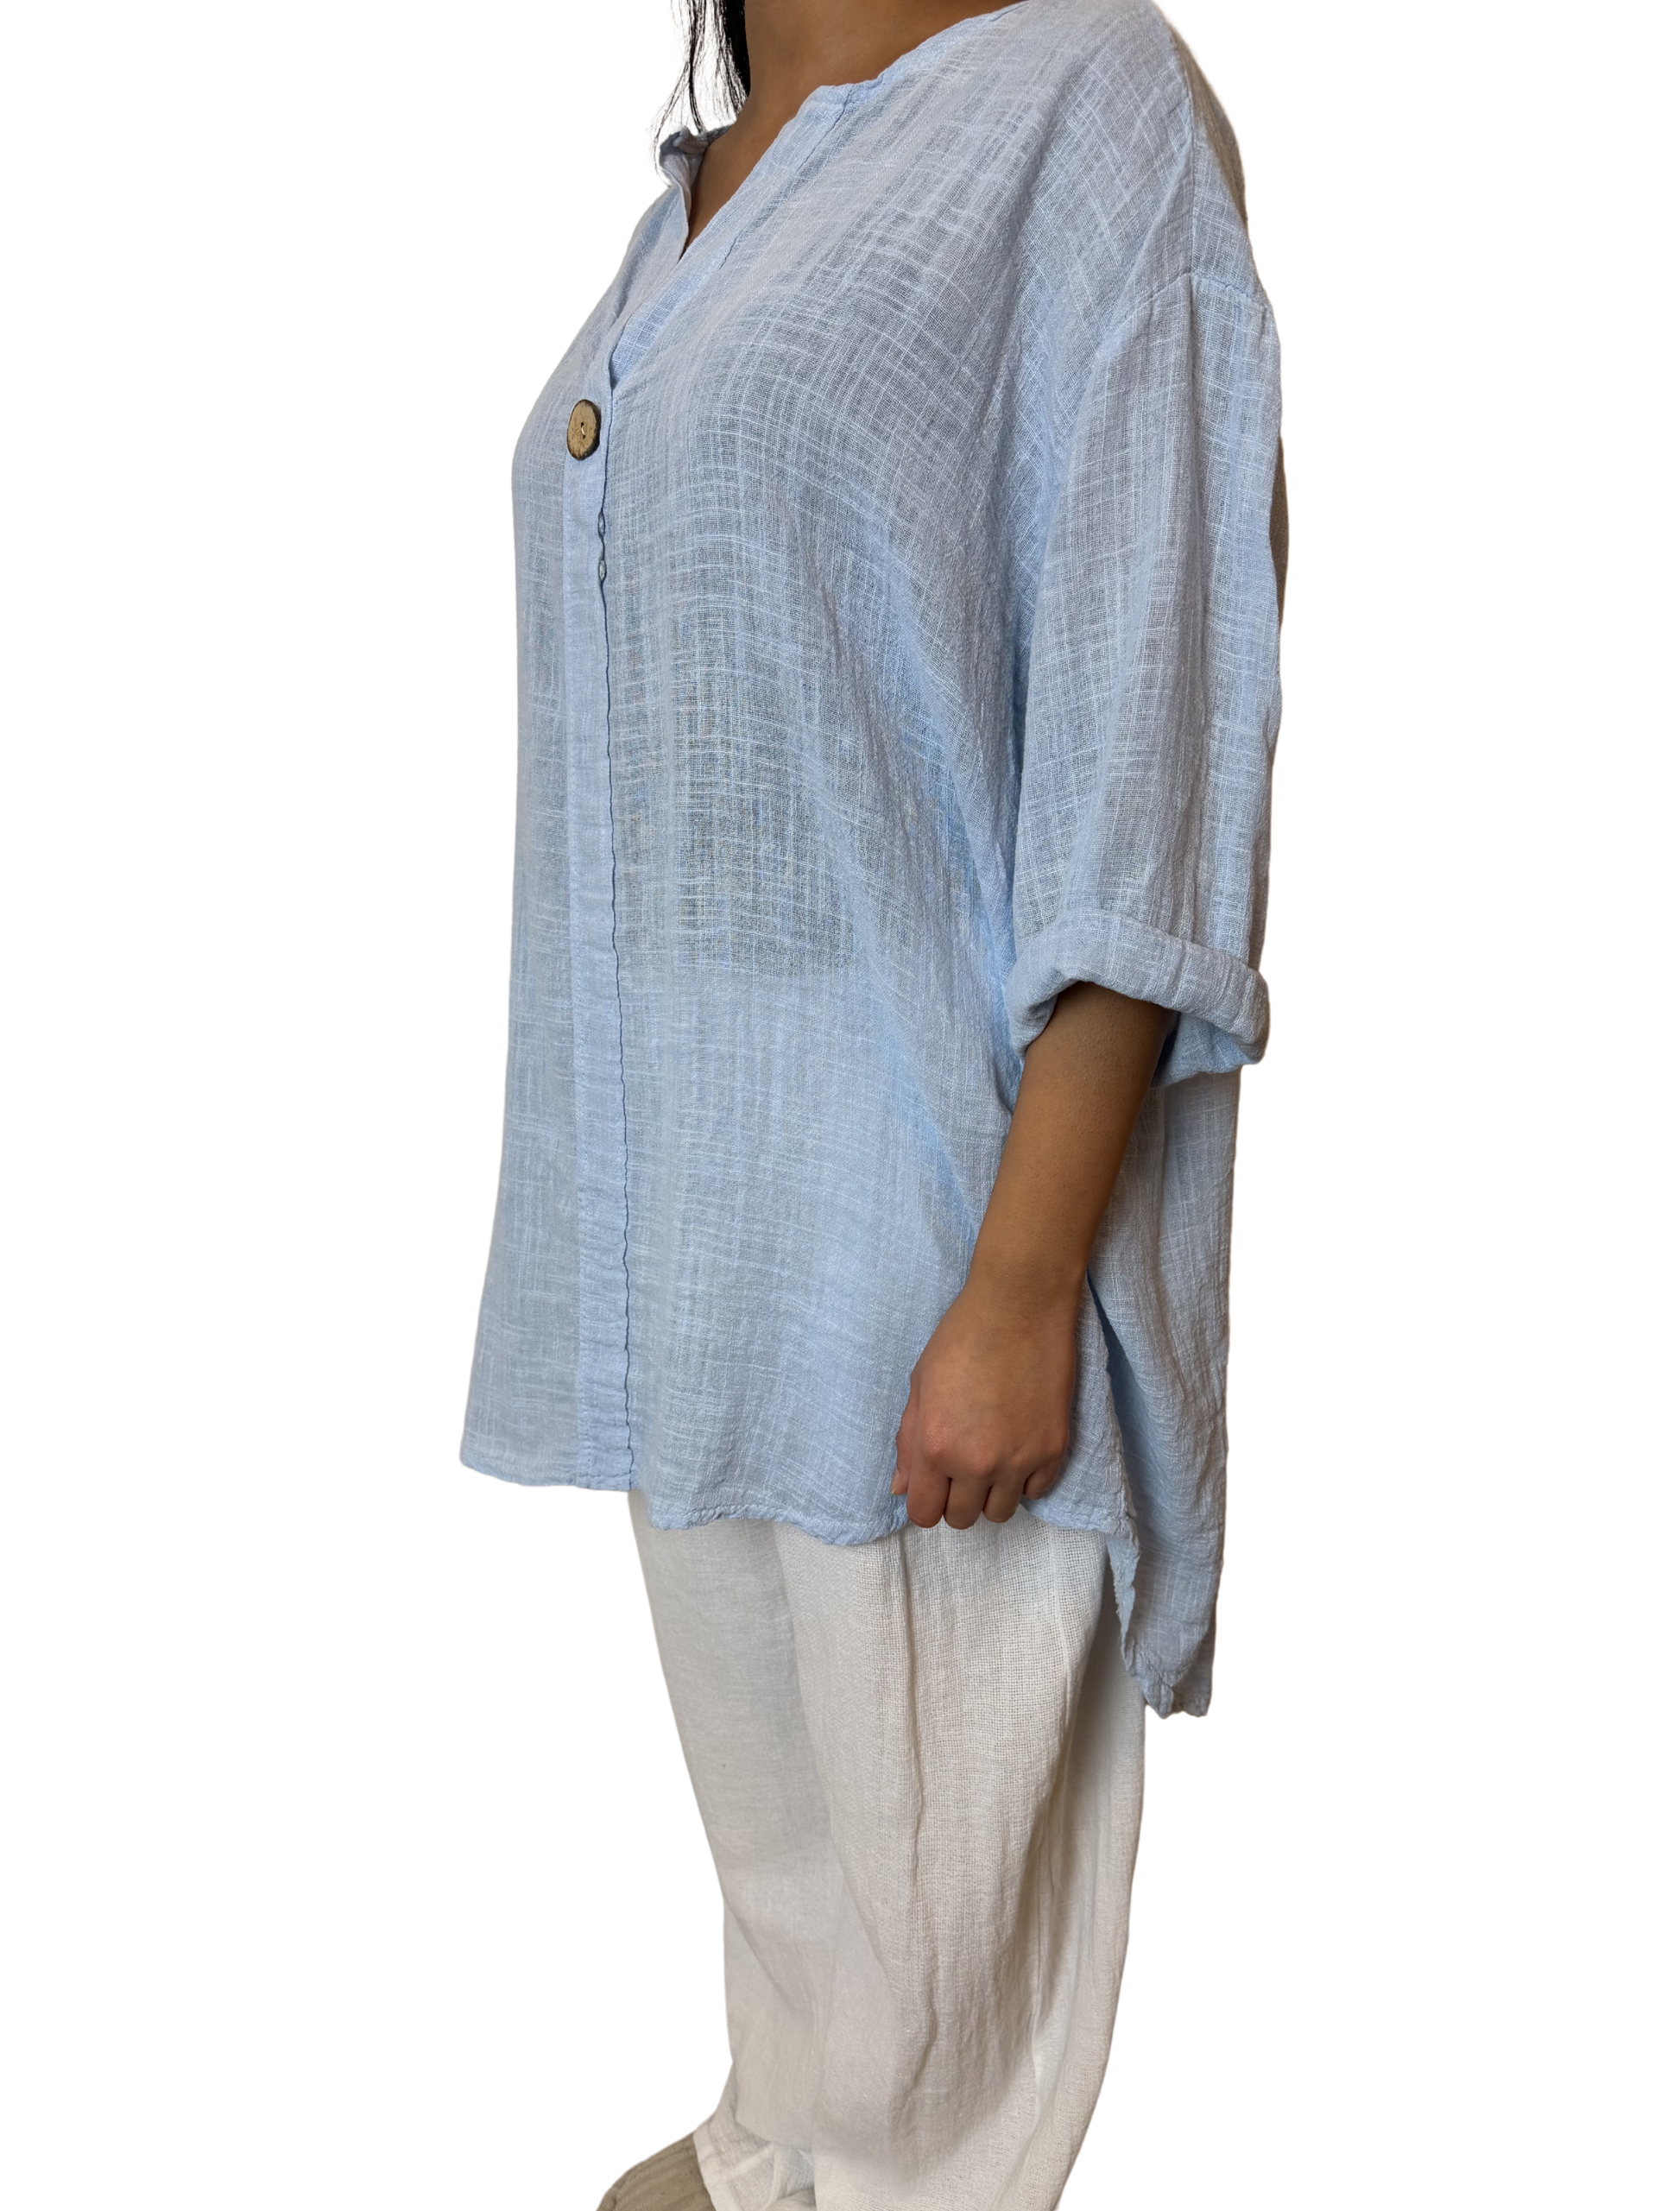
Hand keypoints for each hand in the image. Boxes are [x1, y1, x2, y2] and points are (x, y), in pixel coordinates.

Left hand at [892, 1270, 1079, 1528]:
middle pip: (962, 1519)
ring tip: (992, 1458)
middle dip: (956, 1498)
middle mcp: (975, 1462)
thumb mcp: (920, 1385)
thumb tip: (901, 1487)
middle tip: (962, 1466)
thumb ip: (908, 1441)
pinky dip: (1025, 1478)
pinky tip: (1019, 1447)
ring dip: (991, 1493)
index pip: (924, 1513)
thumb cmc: (962, 1336)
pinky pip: (1036, 1492)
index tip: (934, 1484)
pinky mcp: (1053, 1449)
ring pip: (1000, 1513)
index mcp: (934, 1446)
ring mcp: (1018, 1459)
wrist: (1020, 1305)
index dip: (926, 1501)